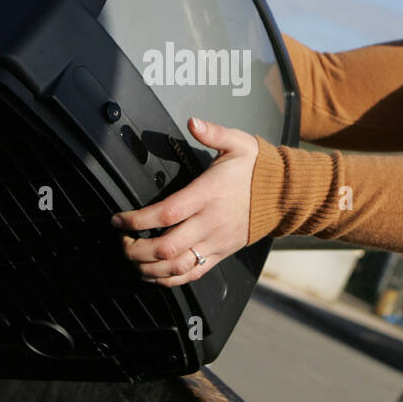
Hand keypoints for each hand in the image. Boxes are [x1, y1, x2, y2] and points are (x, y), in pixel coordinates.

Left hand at [110, 116, 257, 286]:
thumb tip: (193, 121)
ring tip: (132, 259)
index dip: (136, 221)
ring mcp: (215, 242)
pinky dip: (169, 279)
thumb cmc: (258, 170)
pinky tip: (154, 274)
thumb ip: (213, 132)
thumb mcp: (238, 143)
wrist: (284, 195)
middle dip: (135, 250)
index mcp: (207, 195)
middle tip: (121, 241)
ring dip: (148, 268)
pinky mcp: (221, 253)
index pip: (165, 214)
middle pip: (165, 247)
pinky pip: (193, 274)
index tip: (118, 219)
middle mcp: (209, 223)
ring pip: (176, 267)